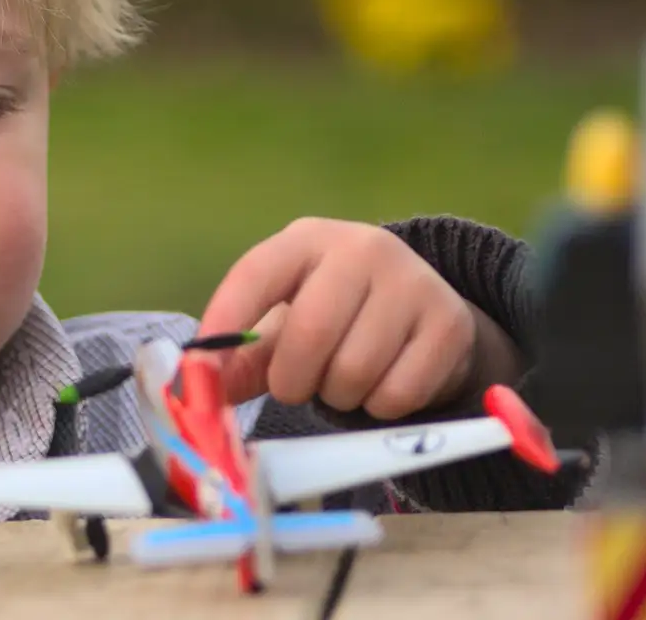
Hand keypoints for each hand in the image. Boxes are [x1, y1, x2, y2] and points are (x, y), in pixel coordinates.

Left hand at [197, 217, 521, 418]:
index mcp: (308, 239)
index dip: (226, 322)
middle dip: (291, 379)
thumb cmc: (334, 314)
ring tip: (341, 377)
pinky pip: (397, 394)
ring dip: (336, 395)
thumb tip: (195, 387)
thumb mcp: (284, 320)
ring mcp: (413, 282)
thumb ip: (240, 355)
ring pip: (353, 371)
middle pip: (310, 333)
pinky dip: (379, 406)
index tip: (202, 370)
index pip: (256, 274)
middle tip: (293, 387)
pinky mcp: (450, 325)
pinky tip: (381, 382)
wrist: (421, 309)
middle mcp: (363, 248)